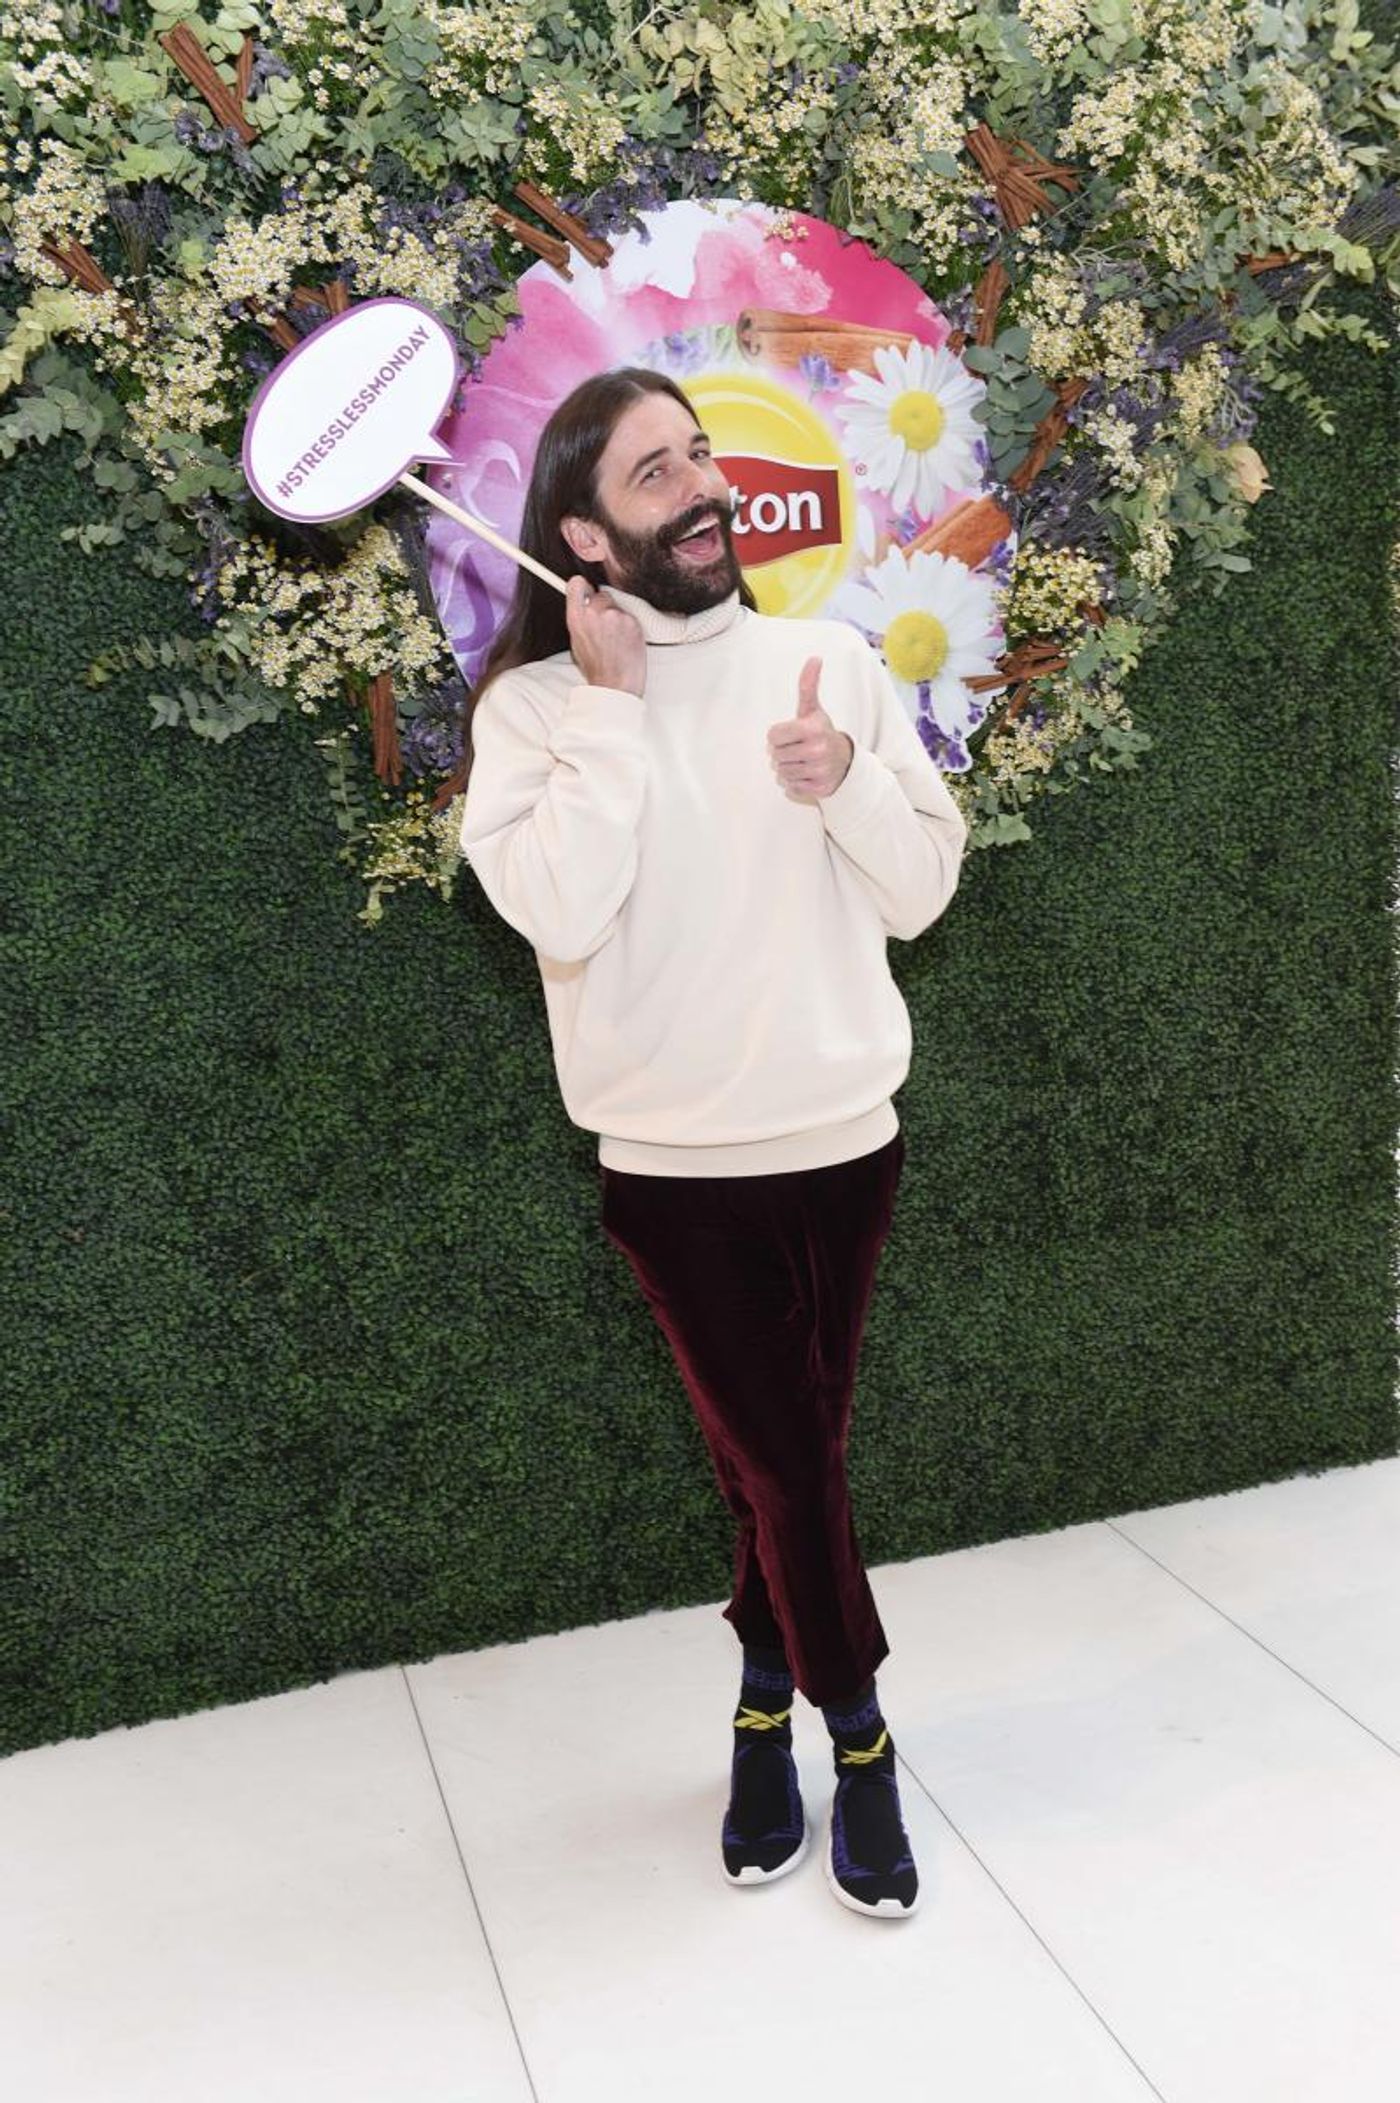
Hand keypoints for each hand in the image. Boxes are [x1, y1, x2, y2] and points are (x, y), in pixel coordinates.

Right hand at [566, 575, 646, 696]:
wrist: (616, 684)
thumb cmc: (597, 668)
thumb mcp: (577, 642)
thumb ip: (580, 619)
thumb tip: (583, 605)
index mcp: (576, 618)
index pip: (576, 583)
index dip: (583, 586)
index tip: (587, 591)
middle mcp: (595, 612)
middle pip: (601, 594)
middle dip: (604, 606)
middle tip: (605, 626)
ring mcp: (615, 616)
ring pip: (617, 606)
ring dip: (617, 618)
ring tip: (615, 639)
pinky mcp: (632, 621)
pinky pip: (630, 617)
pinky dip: (629, 627)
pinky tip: (625, 642)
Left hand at [766, 657, 853, 801]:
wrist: (845, 761)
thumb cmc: (821, 732)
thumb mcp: (813, 710)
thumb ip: (808, 686)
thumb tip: (814, 658)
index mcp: (813, 729)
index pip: (773, 735)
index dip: (778, 735)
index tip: (792, 734)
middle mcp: (818, 750)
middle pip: (775, 756)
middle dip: (783, 752)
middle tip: (798, 749)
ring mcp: (819, 771)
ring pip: (781, 773)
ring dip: (788, 768)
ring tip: (802, 761)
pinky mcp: (819, 789)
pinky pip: (790, 788)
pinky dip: (795, 784)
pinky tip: (807, 774)